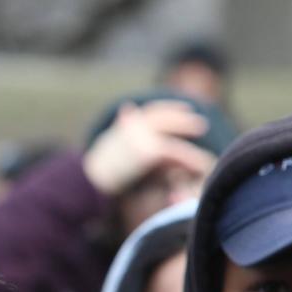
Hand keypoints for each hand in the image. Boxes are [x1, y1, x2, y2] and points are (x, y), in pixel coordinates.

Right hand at [82, 100, 216, 195]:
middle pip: (165, 118)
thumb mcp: (108, 143)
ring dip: (190, 150)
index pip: (152, 111)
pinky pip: (176, 154)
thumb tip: (128, 108)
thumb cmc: (93, 171)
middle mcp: (135, 127)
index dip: (170, 109)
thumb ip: (122, 126)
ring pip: (174, 140)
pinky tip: (201, 166)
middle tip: (200, 123)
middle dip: (183, 119)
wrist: (86, 182)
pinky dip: (190, 161)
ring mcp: (142, 138)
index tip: (184, 108)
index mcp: (126, 125)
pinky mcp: (150, 151)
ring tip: (205, 158)